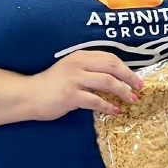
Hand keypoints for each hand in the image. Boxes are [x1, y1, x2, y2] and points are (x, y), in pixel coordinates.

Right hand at [25, 51, 142, 119]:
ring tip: (131, 100)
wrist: (28, 95)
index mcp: (80, 56)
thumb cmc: (51, 85)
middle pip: (113, 67)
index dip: (126, 68)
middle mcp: (78, 64)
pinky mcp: (70, 95)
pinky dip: (109, 106)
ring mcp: (74, 79)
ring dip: (123, 92)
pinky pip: (96, 101)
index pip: (110, 58)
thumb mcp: (71, 70)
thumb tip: (115, 78)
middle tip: (139, 88)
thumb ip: (89, 70)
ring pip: (108, 82)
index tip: (136, 78)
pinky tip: (115, 111)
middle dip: (129, 77)